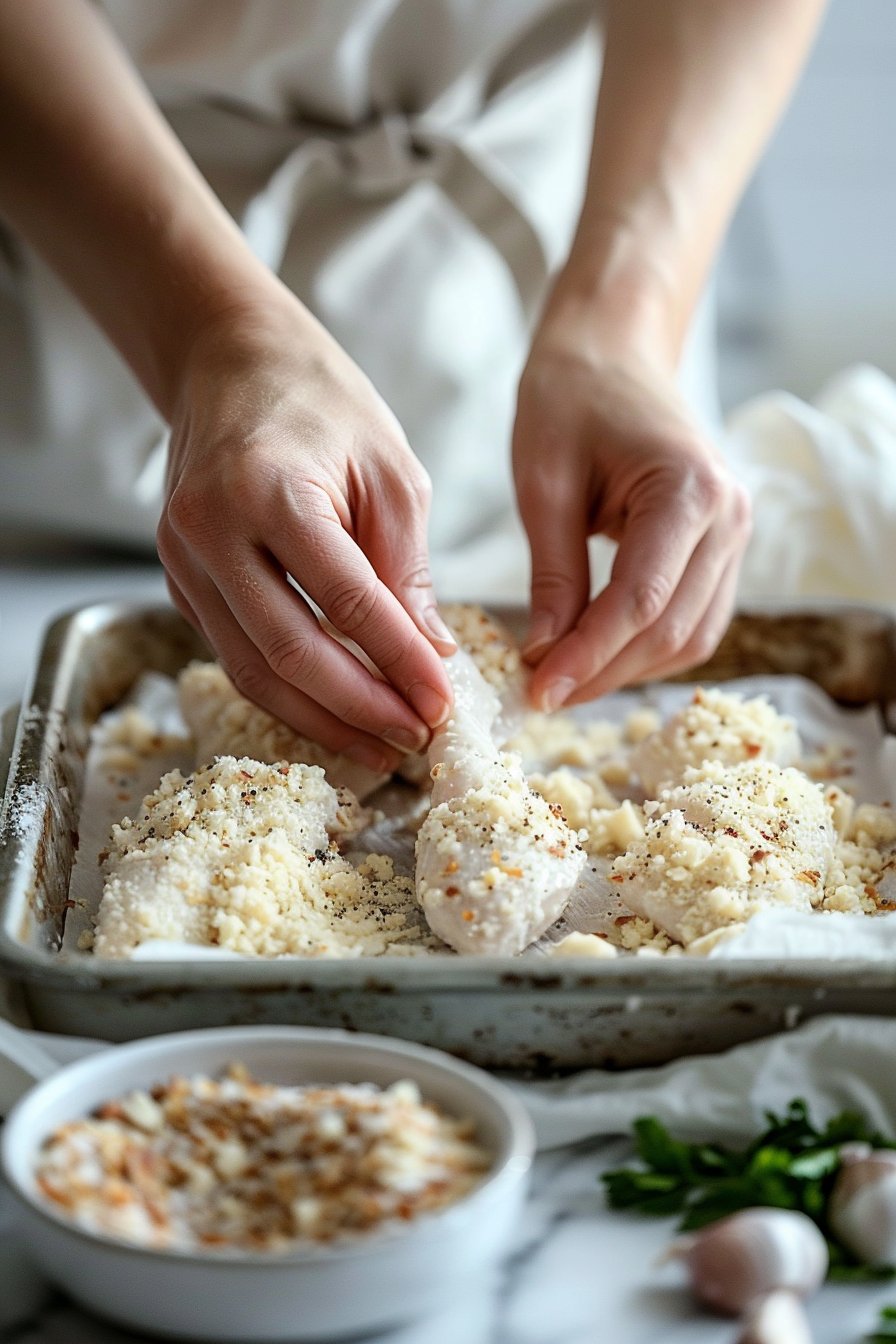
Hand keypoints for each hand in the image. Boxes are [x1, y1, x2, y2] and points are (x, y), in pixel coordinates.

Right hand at [157, 295, 455, 774]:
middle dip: (360, 709)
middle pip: (289, 654)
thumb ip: (407, 568)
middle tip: (415, 738)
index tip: (443, 703)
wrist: (229, 360)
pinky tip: (335, 711)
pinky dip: (287, 692)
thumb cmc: (321, 402)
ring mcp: (182, 560)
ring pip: (252, 671)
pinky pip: (234, 654)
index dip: (399, 664)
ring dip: (321, 720)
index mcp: (270, 491)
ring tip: (381, 746)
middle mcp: (211, 530)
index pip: (347, 603)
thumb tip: (430, 657)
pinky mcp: (178, 580)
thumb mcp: (390, 472)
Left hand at [512, 315, 750, 710]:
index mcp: (689, 489)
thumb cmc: (569, 401)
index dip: (588, 656)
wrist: (612, 353)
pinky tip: (595, 657)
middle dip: (603, 671)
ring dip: (626, 670)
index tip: (537, 691)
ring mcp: (735, 535)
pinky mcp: (722, 549)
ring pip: (689, 637)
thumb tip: (544, 657)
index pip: (641, 601)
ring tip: (562, 682)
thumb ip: (551, 575)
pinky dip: (646, 649)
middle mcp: (729, 516)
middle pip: (671, 629)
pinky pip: (693, 620)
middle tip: (539, 695)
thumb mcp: (543, 485)